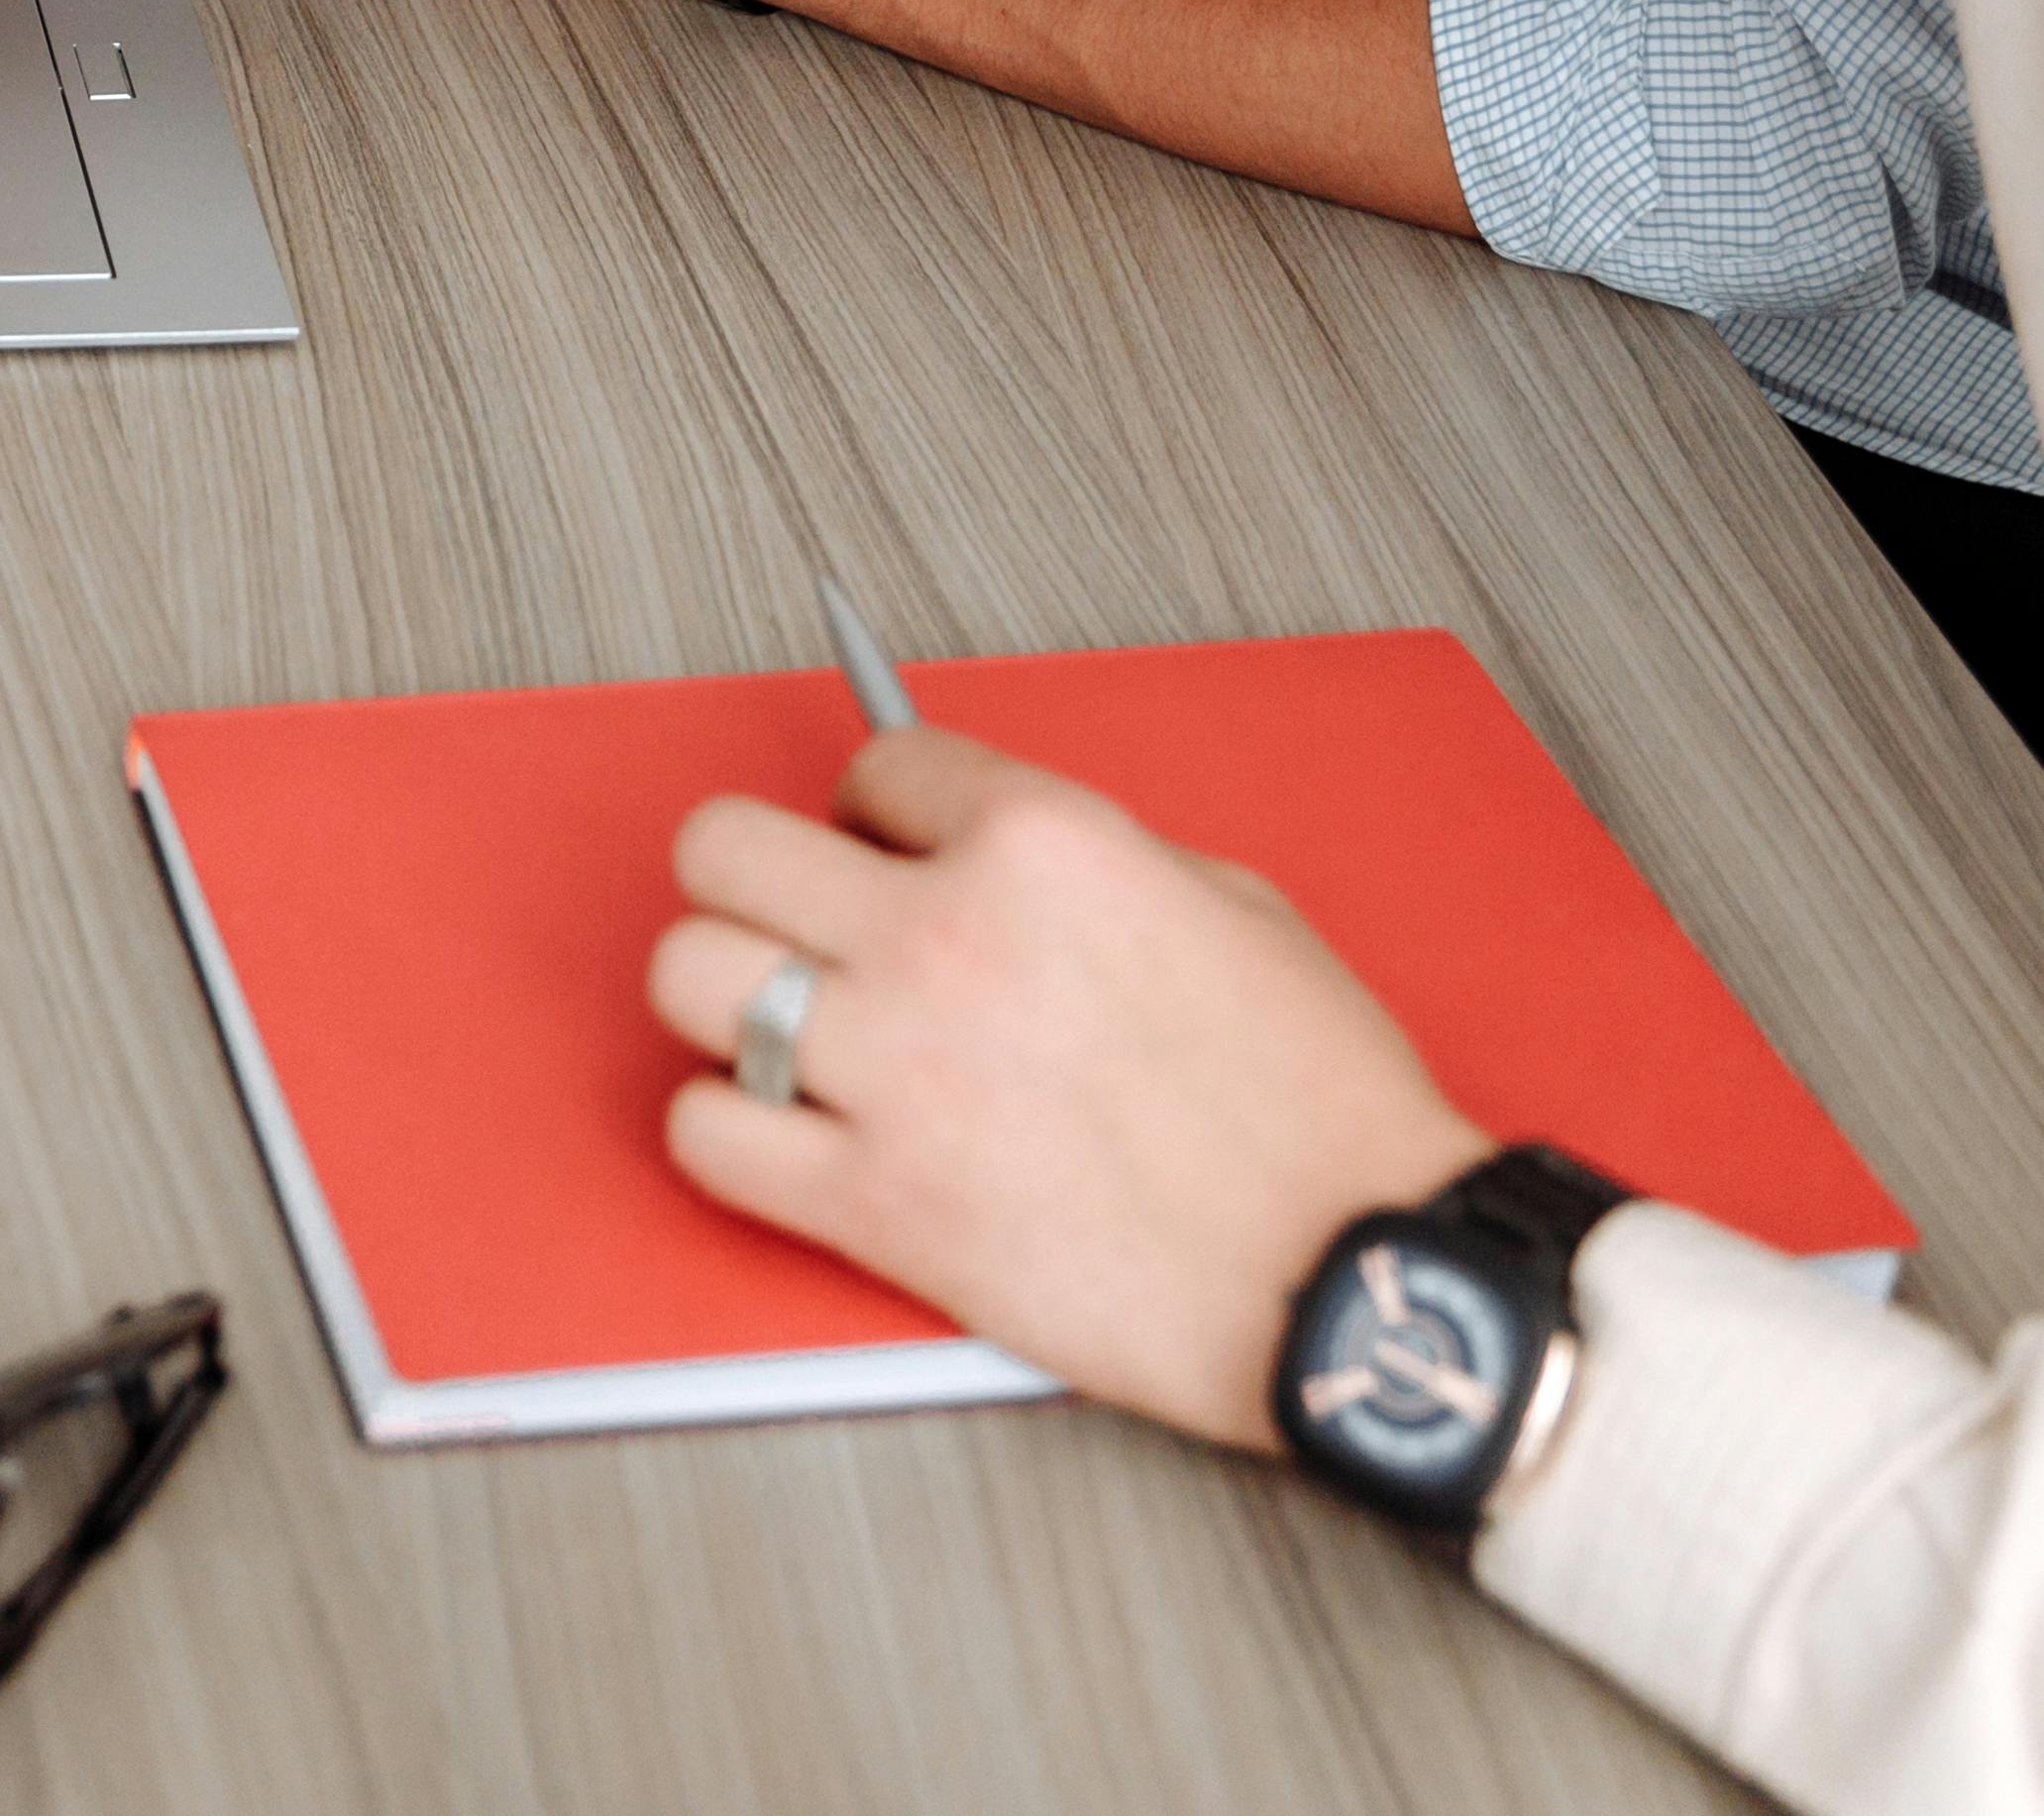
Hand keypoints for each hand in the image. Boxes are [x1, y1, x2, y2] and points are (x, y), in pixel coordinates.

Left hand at [646, 729, 1488, 1447]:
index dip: (882, 813)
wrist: (1355, 1277)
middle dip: (754, 875)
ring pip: (688, 978)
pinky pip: (706, 1136)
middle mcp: (946, 938)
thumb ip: (1094, 860)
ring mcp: (898, 1072)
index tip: (892, 853)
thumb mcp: (1236, 908)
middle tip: (798, 920)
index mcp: (1042, 846)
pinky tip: (784, 1134)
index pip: (877, 766)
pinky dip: (725, 1131)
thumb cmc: (1322, 1111)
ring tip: (786, 1031)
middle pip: (725, 849)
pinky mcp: (877, 1205)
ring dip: (725, 999)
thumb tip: (993, 850)